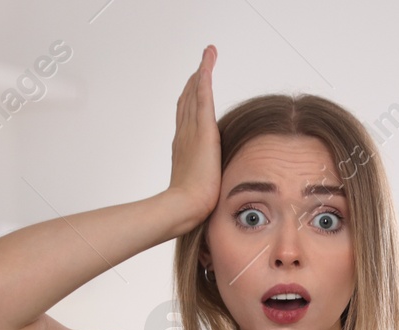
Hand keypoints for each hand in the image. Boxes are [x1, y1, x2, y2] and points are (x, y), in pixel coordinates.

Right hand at [168, 44, 221, 227]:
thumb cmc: (192, 205)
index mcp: (185, 147)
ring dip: (201, 71)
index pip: (187, 117)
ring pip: (195, 93)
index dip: (191, 100)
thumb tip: (213, 191)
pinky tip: (208, 60)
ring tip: (208, 54)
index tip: (195, 87)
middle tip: (201, 64)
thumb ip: (206, 182)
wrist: (185, 206)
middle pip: (188, 100)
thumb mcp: (202, 189)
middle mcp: (184, 134)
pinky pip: (203, 94)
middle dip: (195, 80)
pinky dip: (205, 75)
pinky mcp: (203, 129)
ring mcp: (191, 129)